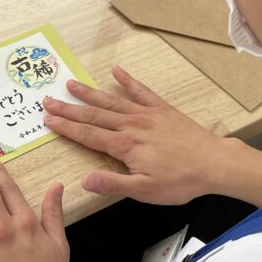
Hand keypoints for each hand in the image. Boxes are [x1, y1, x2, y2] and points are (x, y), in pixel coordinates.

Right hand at [43, 65, 240, 204]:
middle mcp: (132, 125)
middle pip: (94, 116)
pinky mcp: (162, 110)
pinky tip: (116, 71)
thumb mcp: (145, 191)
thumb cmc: (180, 181)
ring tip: (70, 84)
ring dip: (89, 93)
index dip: (66, 128)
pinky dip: (128, 80)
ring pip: (111, 101)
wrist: (213, 163)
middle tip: (48, 100)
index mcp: (125, 146)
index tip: (48, 120)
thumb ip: (113, 184)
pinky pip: (141, 91)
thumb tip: (84, 180)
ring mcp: (147, 115)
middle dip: (69, 109)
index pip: (88, 136)